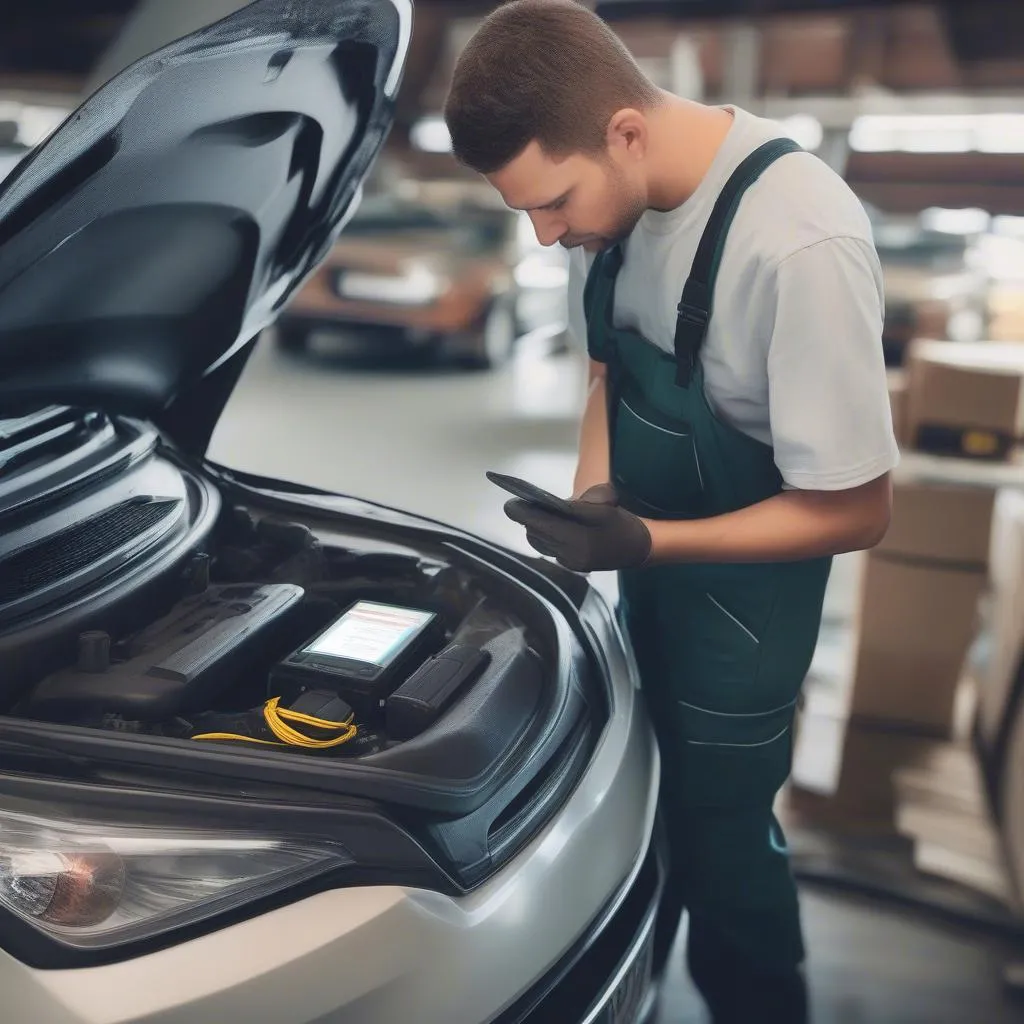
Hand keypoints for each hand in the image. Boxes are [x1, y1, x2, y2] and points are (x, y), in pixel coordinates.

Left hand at [504, 486, 650, 571]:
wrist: (639, 548)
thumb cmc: (621, 520)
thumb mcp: (608, 501)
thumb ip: (585, 499)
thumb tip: (559, 504)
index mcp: (582, 536)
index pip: (543, 523)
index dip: (523, 513)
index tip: (510, 503)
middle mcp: (573, 553)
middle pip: (537, 535)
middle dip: (525, 520)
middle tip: (515, 506)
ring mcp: (572, 562)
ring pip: (540, 544)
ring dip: (532, 530)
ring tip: (526, 515)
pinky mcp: (572, 566)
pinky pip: (550, 550)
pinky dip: (544, 537)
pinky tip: (542, 527)